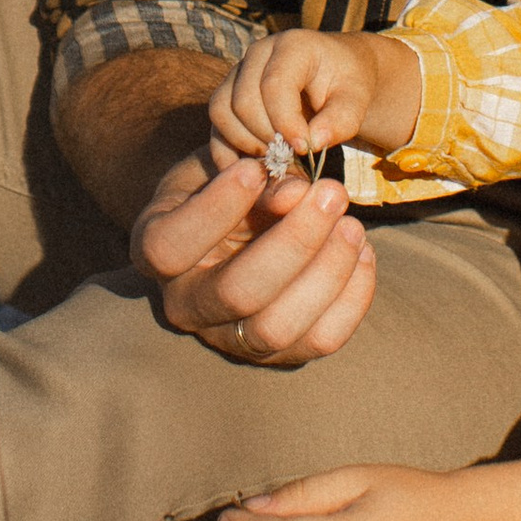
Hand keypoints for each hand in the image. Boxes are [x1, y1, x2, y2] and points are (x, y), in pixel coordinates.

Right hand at [129, 150, 375, 366]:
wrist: (239, 223)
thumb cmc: (227, 185)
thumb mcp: (229, 165)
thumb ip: (257, 174)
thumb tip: (297, 194)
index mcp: (156, 252)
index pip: (170, 246)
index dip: (214, 209)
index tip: (254, 170)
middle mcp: (185, 306)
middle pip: (236, 293)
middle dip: (294, 241)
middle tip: (332, 193)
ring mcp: (231, 338)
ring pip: (277, 328)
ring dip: (326, 272)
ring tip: (352, 225)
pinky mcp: (278, 354)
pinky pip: (321, 340)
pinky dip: (353, 296)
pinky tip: (364, 252)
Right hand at [208, 26, 418, 168]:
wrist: (337, 77)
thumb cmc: (347, 85)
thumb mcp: (356, 100)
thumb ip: (341, 120)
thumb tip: (312, 143)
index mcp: (292, 46)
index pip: (275, 85)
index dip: (286, 123)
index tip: (305, 150)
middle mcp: (258, 54)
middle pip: (242, 101)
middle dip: (266, 138)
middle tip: (291, 161)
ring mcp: (238, 73)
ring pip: (221, 111)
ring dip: (245, 144)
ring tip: (277, 161)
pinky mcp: (229, 95)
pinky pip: (216, 125)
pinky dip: (228, 151)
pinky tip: (253, 170)